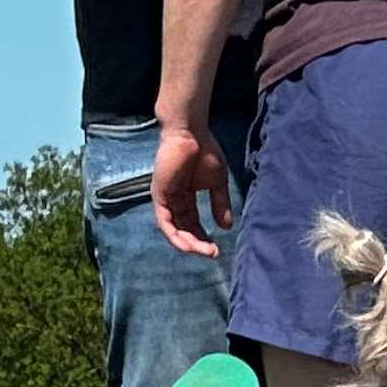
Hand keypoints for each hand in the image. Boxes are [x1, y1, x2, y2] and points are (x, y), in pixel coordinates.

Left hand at [152, 119, 231, 256]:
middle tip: (212, 253)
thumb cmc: (205, 151)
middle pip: (183, 229)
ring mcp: (165, 198)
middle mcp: (174, 200)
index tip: (216, 249)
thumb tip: (227, 227)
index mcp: (186, 197)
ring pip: (173, 229)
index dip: (204, 237)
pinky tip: (187, 245)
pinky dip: (174, 235)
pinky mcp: (159, 195)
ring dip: (187, 243)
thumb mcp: (217, 183)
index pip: (193, 223)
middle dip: (197, 243)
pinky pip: (164, 221)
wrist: (191, 133)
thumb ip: (220, 204)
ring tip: (202, 252)